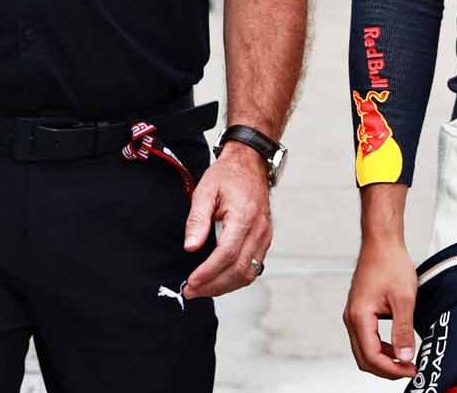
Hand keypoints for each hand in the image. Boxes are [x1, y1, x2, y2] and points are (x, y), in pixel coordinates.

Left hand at [180, 143, 272, 298]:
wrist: (250, 164)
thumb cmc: (227, 175)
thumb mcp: (205, 190)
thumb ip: (197, 219)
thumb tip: (191, 247)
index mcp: (244, 217)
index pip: (227, 254)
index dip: (208, 272)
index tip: (191, 282)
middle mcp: (259, 230)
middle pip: (239, 270)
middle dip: (214, 285)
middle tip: (191, 291)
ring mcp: (265, 236)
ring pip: (249, 273)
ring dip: (225, 286)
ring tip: (202, 289)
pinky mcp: (265, 240)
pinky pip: (253, 267)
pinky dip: (236, 279)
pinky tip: (219, 280)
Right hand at [344, 237, 417, 378]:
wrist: (381, 242)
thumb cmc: (390, 263)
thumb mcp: (403, 299)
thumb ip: (403, 331)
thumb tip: (405, 357)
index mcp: (359, 316)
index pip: (371, 356)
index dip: (392, 369)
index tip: (411, 369)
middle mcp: (352, 317)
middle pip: (364, 358)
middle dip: (386, 369)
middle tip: (409, 370)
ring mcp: (353, 314)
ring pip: (364, 350)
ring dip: (383, 360)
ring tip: (406, 360)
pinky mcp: (359, 311)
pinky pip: (366, 338)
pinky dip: (380, 348)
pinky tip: (397, 346)